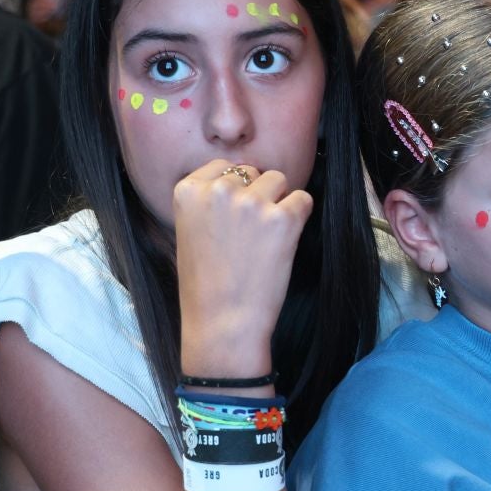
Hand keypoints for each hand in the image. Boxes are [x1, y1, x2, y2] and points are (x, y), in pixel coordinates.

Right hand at [174, 159, 312, 375]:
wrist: (222, 323)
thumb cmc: (205, 286)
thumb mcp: (189, 233)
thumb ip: (208, 202)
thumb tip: (239, 180)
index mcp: (187, 190)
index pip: (223, 166)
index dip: (235, 189)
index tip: (234, 216)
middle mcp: (218, 190)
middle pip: (252, 171)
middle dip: (257, 195)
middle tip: (251, 233)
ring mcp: (251, 203)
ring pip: (279, 180)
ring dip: (279, 202)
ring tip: (267, 237)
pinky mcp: (282, 219)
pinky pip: (303, 199)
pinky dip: (300, 216)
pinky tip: (285, 240)